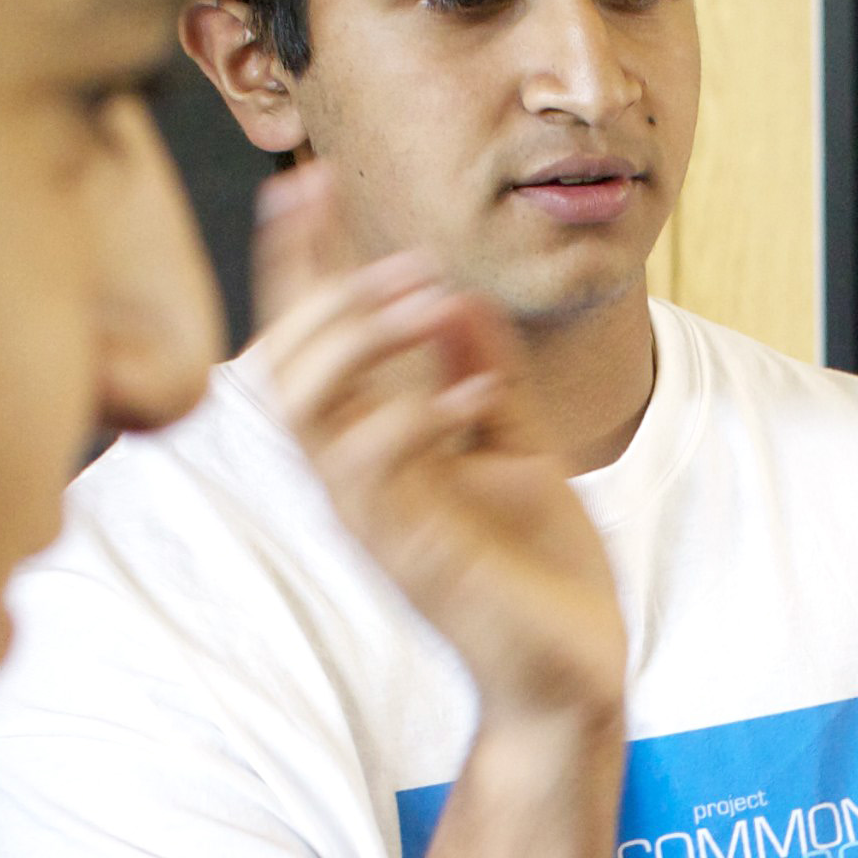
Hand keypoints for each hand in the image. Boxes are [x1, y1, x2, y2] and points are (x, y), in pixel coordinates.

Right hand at [252, 163, 620, 729]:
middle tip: (394, 245)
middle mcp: (358, 481)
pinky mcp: (411, 555)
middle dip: (318, 284)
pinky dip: (410, 418)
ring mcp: (378, 520)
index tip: (306, 182)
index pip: (314, 343)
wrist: (571, 675)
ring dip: (360, 341)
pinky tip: (471, 394)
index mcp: (377, 450)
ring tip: (424, 299)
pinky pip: (375, 474)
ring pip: (311, 413)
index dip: (303, 263)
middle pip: (286, 366)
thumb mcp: (518, 451)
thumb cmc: (538, 574)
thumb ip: (481, 378)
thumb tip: (450, 298)